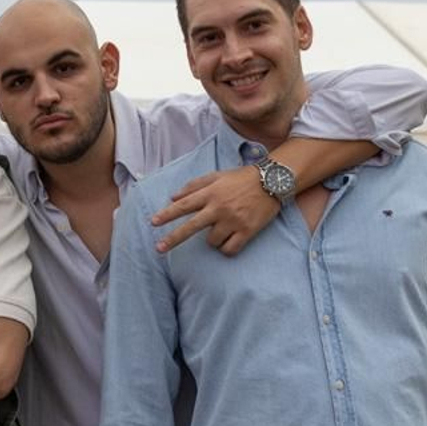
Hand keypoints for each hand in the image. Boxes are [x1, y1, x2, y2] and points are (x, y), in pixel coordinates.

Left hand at [151, 166, 279, 255]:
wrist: (273, 180)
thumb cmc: (241, 178)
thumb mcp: (217, 176)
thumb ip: (193, 186)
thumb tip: (172, 197)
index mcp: (210, 193)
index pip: (184, 205)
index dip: (167, 215)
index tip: (153, 223)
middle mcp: (219, 207)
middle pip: (191, 227)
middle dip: (173, 239)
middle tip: (159, 249)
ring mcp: (233, 220)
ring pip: (211, 241)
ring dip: (213, 240)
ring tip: (224, 229)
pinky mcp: (247, 231)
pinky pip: (229, 249)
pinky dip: (226, 248)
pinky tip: (230, 240)